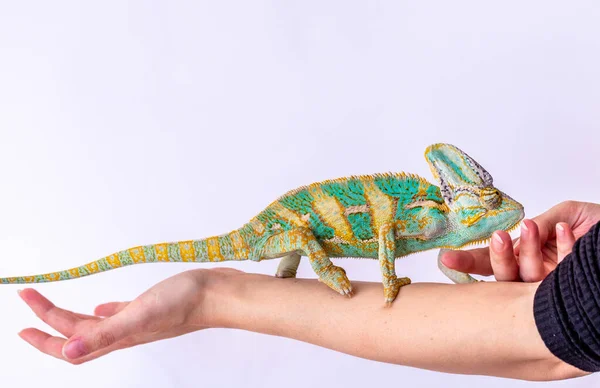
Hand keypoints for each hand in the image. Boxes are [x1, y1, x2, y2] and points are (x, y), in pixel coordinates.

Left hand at [17, 268, 238, 363]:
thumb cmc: (185, 303)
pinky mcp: (150, 308)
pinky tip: (101, 306)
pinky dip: (103, 312)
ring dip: (71, 319)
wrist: (218, 294)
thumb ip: (106, 332)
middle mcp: (124, 332)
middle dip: (49, 322)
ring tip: (53, 308)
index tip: (20, 323)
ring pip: (95, 325)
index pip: (70, 344)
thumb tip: (68, 350)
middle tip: (28, 301)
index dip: (43, 337)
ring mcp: (137, 321)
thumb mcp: (141, 314)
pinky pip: (118, 314)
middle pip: (77, 334)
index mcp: (118, 336)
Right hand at [441, 201, 599, 281]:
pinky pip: (560, 276)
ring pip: (527, 278)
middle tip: (497, 239)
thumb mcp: (565, 214)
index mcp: (527, 255)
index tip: (446, 259)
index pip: (491, 262)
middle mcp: (535, 274)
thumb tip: (517, 233)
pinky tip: (567, 231)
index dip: (468, 261)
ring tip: (533, 228)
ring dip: (528, 251)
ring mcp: (552, 286)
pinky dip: (564, 250)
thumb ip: (539, 223)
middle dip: (496, 257)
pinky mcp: (570, 291)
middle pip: (503, 277)